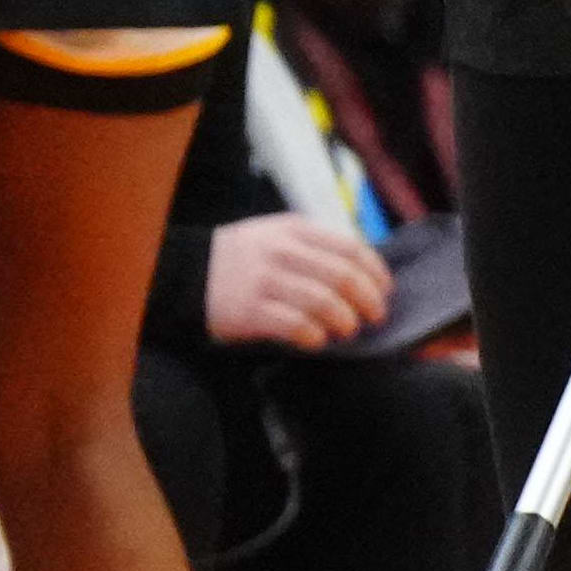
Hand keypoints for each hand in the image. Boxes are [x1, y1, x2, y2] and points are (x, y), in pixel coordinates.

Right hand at [207, 214, 392, 349]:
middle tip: (375, 316)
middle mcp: (282, 252)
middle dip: (367, 299)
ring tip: (348, 329)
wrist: (185, 274)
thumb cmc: (241, 258)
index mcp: (295, 230)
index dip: (375, 272)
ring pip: (322, 301)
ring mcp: (264, 281)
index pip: (350, 248)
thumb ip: (314, 246)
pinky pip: (293, 324)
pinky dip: (313, 334)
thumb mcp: (277, 236)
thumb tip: (362, 271)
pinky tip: (318, 340)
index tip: (385, 290)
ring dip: (344, 319)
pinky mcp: (248, 310)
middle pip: (342, 276)